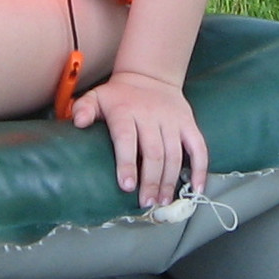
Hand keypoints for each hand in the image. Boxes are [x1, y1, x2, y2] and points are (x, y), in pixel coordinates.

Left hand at [72, 69, 207, 208]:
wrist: (150, 76)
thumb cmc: (119, 95)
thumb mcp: (96, 96)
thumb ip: (83, 108)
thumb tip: (78, 122)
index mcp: (125, 111)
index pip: (127, 139)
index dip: (127, 164)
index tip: (127, 186)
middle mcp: (151, 116)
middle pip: (153, 152)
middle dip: (151, 180)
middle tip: (146, 202)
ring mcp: (172, 120)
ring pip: (175, 154)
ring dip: (170, 180)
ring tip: (162, 201)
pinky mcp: (188, 124)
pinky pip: (199, 147)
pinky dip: (200, 168)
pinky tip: (196, 188)